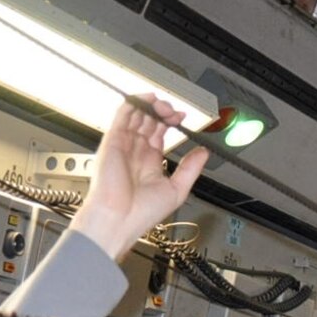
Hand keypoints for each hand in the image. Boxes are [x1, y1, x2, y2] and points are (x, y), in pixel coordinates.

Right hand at [70, 95, 206, 260]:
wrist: (119, 219)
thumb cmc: (141, 213)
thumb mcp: (176, 190)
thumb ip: (190, 169)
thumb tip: (203, 152)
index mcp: (150, 162)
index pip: (160, 133)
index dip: (171, 122)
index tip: (183, 118)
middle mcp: (136, 151)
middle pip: (149, 121)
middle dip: (163, 112)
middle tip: (174, 111)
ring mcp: (124, 144)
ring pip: (137, 115)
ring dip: (151, 105)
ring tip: (164, 105)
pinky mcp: (113, 139)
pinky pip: (122, 114)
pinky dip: (134, 102)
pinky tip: (147, 98)